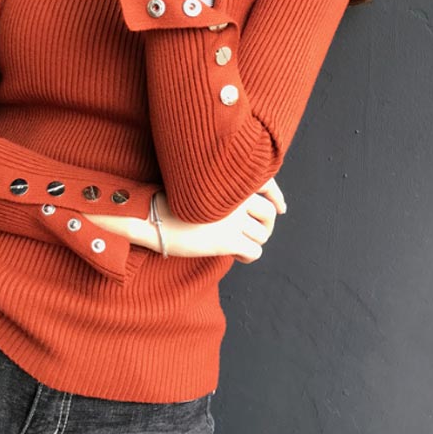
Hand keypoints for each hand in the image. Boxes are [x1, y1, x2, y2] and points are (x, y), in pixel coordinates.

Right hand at [81, 178, 287, 260]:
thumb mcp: (198, 182)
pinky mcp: (227, 240)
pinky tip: (237, 255)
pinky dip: (248, 255)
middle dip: (266, 225)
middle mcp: (236, 196)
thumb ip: (223, 187)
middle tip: (257, 232)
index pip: (267, 184)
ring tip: (240, 244)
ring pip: (262, 235)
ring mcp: (233, 219)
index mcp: (231, 178)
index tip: (281, 207)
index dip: (277, 198)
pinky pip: (254, 251)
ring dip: (254, 241)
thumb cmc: (169, 199)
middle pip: (269, 213)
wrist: (151, 215)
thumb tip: (243, 201)